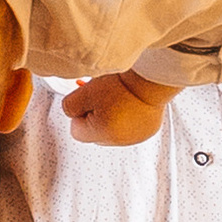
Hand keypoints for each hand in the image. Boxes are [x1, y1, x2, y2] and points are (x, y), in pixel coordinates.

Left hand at [59, 68, 173, 146]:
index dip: (78, 113)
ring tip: (119, 96)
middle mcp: (117, 141)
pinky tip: (131, 102)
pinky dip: (128, 116)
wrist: (152, 80)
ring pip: (113, 129)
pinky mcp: (148, 131)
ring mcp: (134, 137)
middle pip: (94, 131)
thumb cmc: (121, 85)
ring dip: (111, 116)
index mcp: (100, 134)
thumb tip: (70, 111)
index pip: (76, 131)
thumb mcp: (86, 92)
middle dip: (94, 115)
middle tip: (101, 95)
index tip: (86, 99)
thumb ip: (70, 106)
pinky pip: (131, 126)